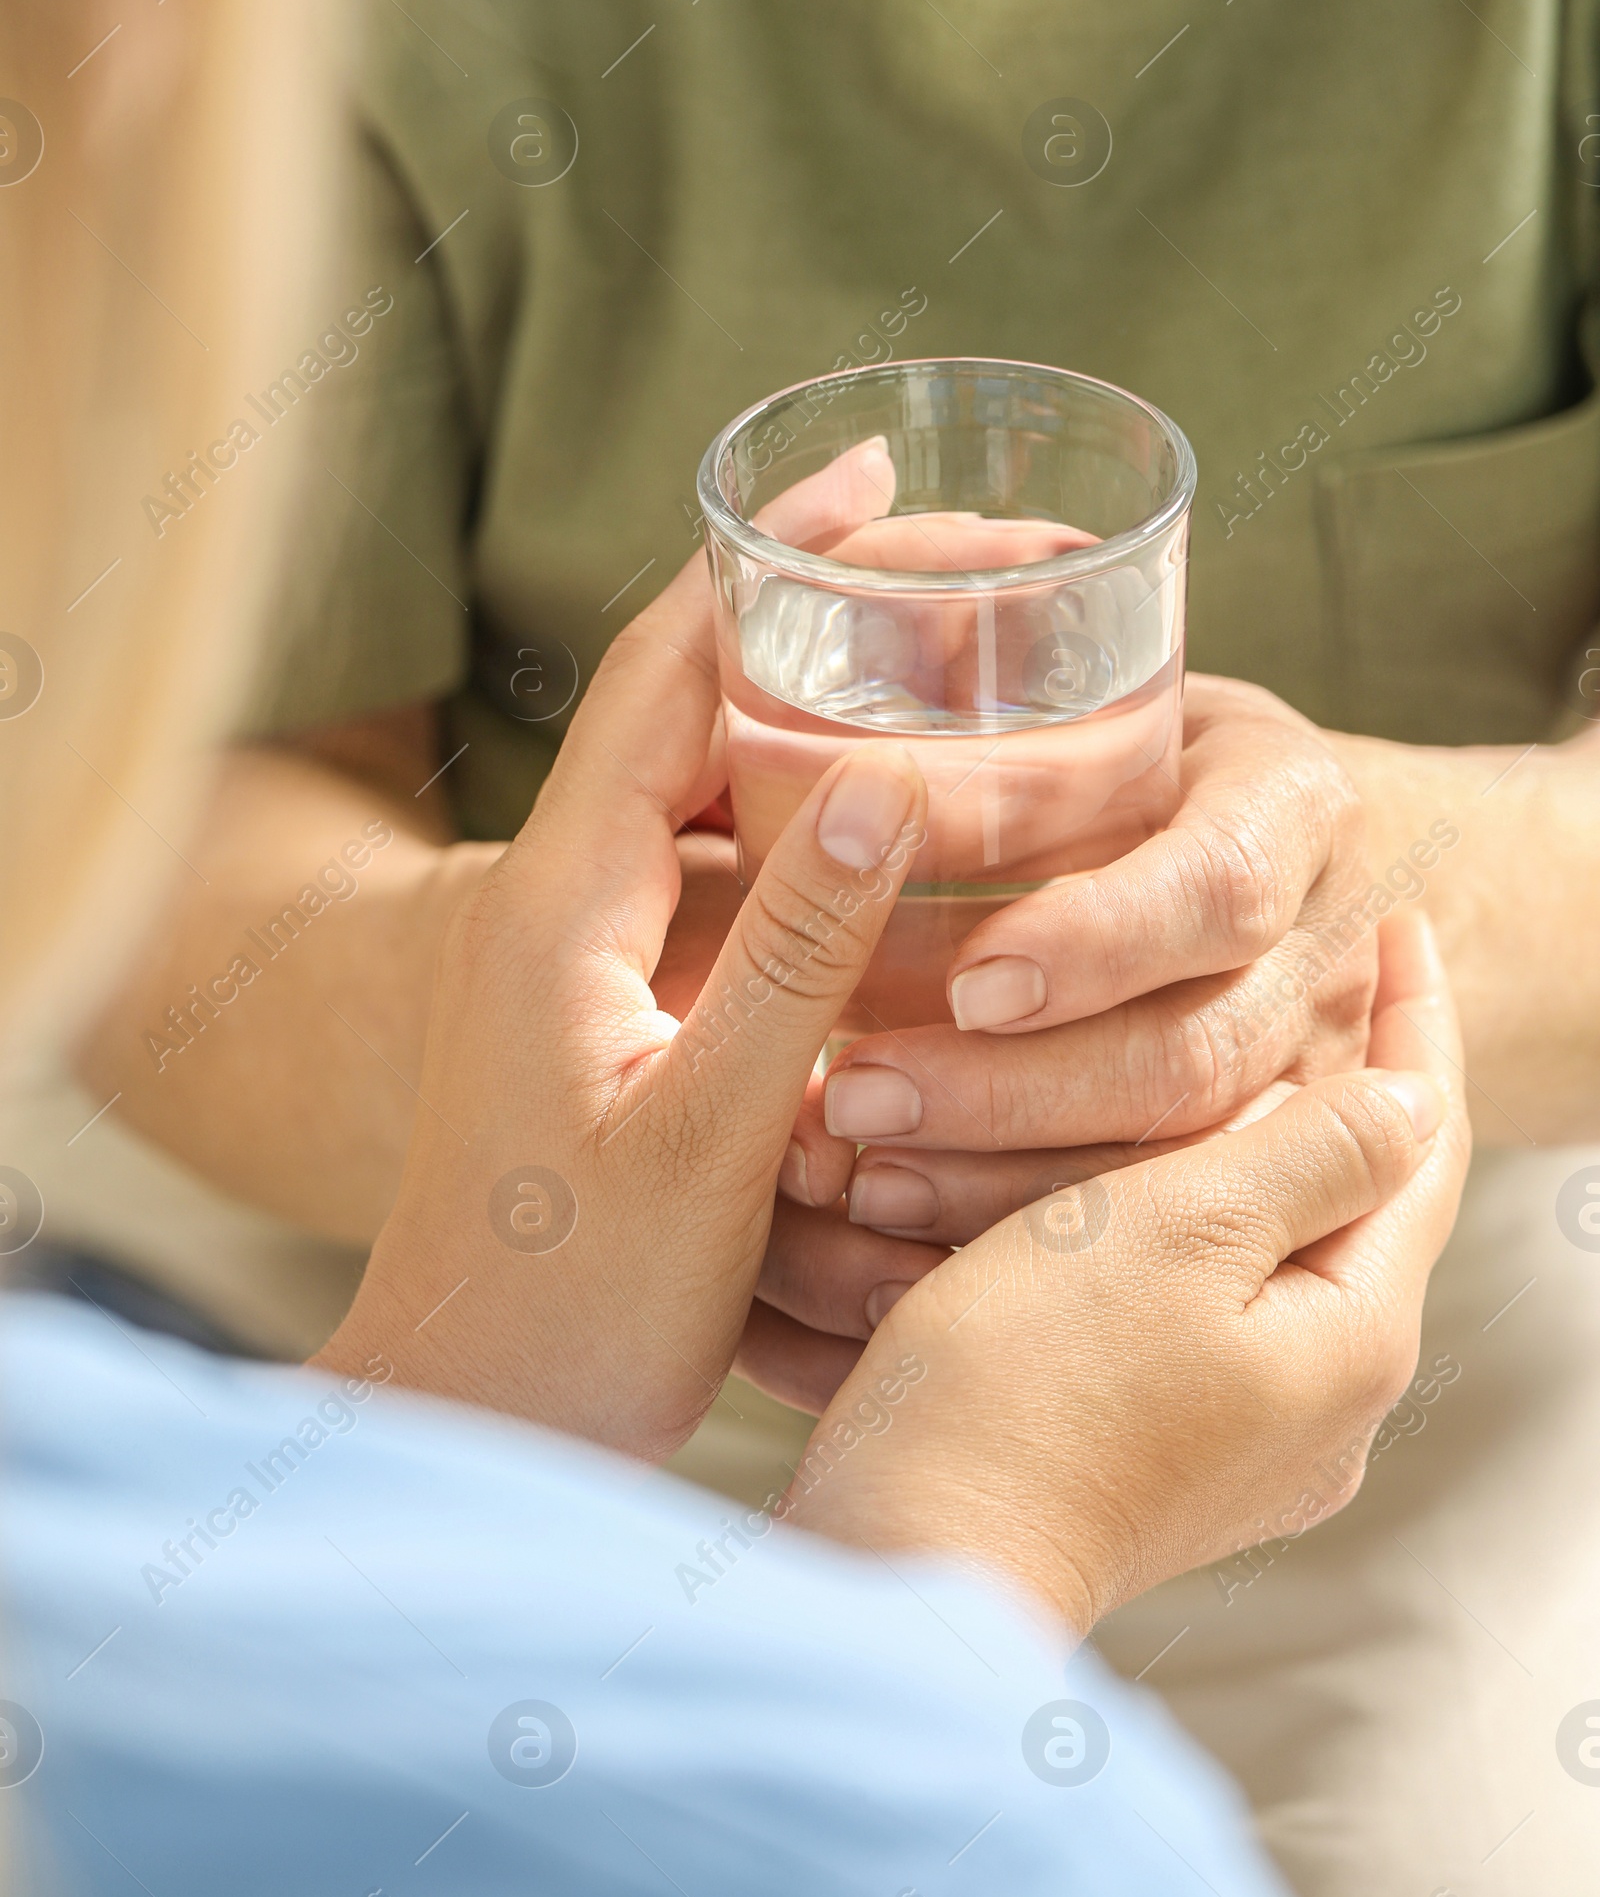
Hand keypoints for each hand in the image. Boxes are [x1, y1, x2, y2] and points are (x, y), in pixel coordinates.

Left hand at [317, 551, 941, 1458]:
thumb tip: (891, 780)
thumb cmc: (568, 1309)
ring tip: (973, 676)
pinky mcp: (623, 1005)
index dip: (778, 556)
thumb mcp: (705, 1140)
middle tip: (980, 580)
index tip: (888, 481)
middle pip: (700, 696)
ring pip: (719, 782)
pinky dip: (819, 821)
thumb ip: (795, 962)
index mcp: (567, 895)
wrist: (469, 1415)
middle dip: (831, 617)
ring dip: (831, 712)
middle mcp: (567, 893)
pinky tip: (918, 834)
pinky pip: (728, 870)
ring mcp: (591, 947)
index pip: (672, 661)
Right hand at [784, 913, 1469, 1635]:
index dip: (1415, 1021)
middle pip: (1350, 1205)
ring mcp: (1241, 1448)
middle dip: (1323, 1085)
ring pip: (1262, 1256)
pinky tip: (1109, 1179)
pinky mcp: (1155, 1463)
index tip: (1394, 921)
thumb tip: (1413, 1102)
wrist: (908, 1563)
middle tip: (1301, 970)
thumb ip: (1311, 1153)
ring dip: (1229, 1154)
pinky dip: (1166, 1228)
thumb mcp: (1180, 1230)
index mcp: (1354, 1339)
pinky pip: (1194, 1310)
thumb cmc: (1027, 1385)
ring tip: (1190, 1052)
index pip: (1422, 1144)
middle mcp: (1323, 1409)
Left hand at [804, 673, 1379, 1227]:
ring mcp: (1319, 1070)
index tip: (969, 982)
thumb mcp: (1094, 707)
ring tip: (861, 1180)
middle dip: (1017, 1092)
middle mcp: (1332, 944)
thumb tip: (846, 782)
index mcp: (1295, 803)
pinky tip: (914, 1255)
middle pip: (1195, 1051)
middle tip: (855, 1098)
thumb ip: (998, 725)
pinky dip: (1034, 1246)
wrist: (1278, 850)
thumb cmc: (1138, 761)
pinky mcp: (1276, 1162)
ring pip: (1181, 1160)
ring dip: (1009, 1182)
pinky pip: (1166, 1232)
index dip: (1098, 941)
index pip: (1220, 885)